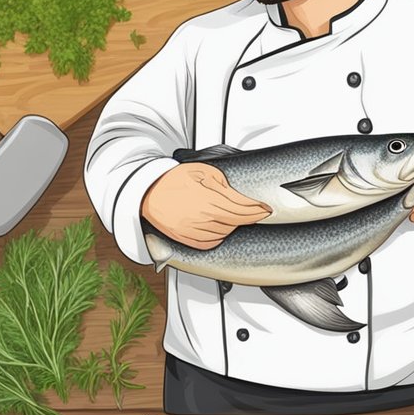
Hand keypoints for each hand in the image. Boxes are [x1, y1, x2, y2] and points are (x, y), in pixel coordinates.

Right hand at [141, 162, 271, 249]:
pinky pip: (211, 242)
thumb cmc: (173, 180)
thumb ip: (224, 184)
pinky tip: (215, 225)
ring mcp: (196, 231)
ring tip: (225, 213)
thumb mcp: (203, 172)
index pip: (244, 209)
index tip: (265, 209)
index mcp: (210, 199)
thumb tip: (238, 195)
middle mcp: (204, 218)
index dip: (258, 210)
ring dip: (231, 224)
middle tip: (249, 210)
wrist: (148, 193)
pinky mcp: (188, 240)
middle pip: (236, 222)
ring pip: (225, 232)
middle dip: (246, 215)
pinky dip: (218, 235)